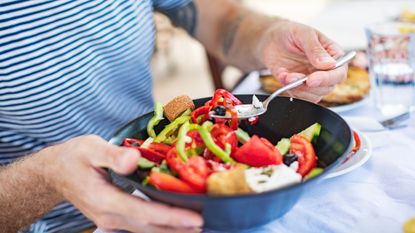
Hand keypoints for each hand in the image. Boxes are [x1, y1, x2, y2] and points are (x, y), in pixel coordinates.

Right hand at [42, 135, 202, 232]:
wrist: (55, 172)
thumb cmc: (74, 157)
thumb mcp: (90, 148)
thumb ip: (112, 155)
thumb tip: (134, 160)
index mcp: (104, 199)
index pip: (144, 212)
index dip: (171, 217)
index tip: (195, 219)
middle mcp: (109, 215)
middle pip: (150, 227)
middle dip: (178, 228)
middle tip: (206, 226)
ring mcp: (111, 220)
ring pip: (146, 230)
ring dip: (172, 231)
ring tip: (197, 228)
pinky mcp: (114, 219)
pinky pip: (141, 227)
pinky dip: (160, 226)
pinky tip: (175, 223)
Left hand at [259, 20, 346, 102]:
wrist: (272, 39)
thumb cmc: (291, 33)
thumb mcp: (303, 34)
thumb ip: (315, 48)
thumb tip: (329, 64)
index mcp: (333, 55)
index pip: (339, 73)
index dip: (327, 79)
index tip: (312, 79)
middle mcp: (325, 70)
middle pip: (328, 88)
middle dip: (309, 86)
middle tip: (293, 77)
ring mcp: (312, 80)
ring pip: (314, 96)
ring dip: (298, 89)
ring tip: (286, 75)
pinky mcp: (299, 87)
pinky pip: (298, 97)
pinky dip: (288, 89)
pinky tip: (282, 75)